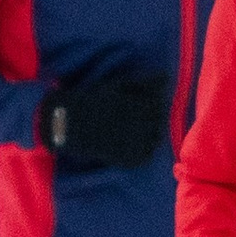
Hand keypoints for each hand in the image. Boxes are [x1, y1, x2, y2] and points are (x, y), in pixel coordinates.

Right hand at [37, 72, 170, 170]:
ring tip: (133, 130)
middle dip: (151, 119)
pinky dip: (142, 151)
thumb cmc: (94, 101)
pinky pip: (146, 156)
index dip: (152, 104)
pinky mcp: (128, 160)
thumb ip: (145, 82)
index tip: (140, 104)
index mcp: (138, 106)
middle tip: (135, 118)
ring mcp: (134, 144)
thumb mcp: (118, 86)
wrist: (69, 125)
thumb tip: (167, 76)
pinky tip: (130, 144)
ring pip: (155, 139)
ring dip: (150, 134)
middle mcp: (140, 126)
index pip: (159, 105)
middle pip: (159, 122)